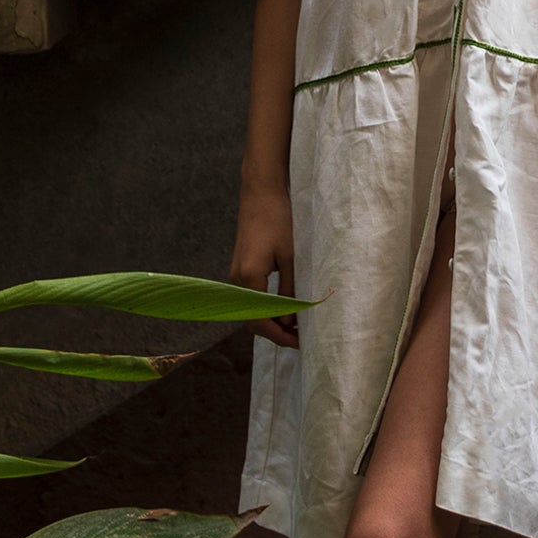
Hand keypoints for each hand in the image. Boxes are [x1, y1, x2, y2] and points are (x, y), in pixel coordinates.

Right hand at [231, 180, 299, 347]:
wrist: (260, 194)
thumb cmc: (278, 220)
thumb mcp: (290, 257)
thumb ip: (290, 290)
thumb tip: (291, 320)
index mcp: (248, 279)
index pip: (260, 321)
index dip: (280, 335)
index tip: (300, 343)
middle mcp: (236, 281)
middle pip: (252, 321)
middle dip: (276, 333)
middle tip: (301, 339)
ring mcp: (236, 276)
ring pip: (251, 311)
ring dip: (272, 321)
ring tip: (296, 327)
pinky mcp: (240, 270)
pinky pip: (251, 299)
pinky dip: (266, 309)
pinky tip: (286, 309)